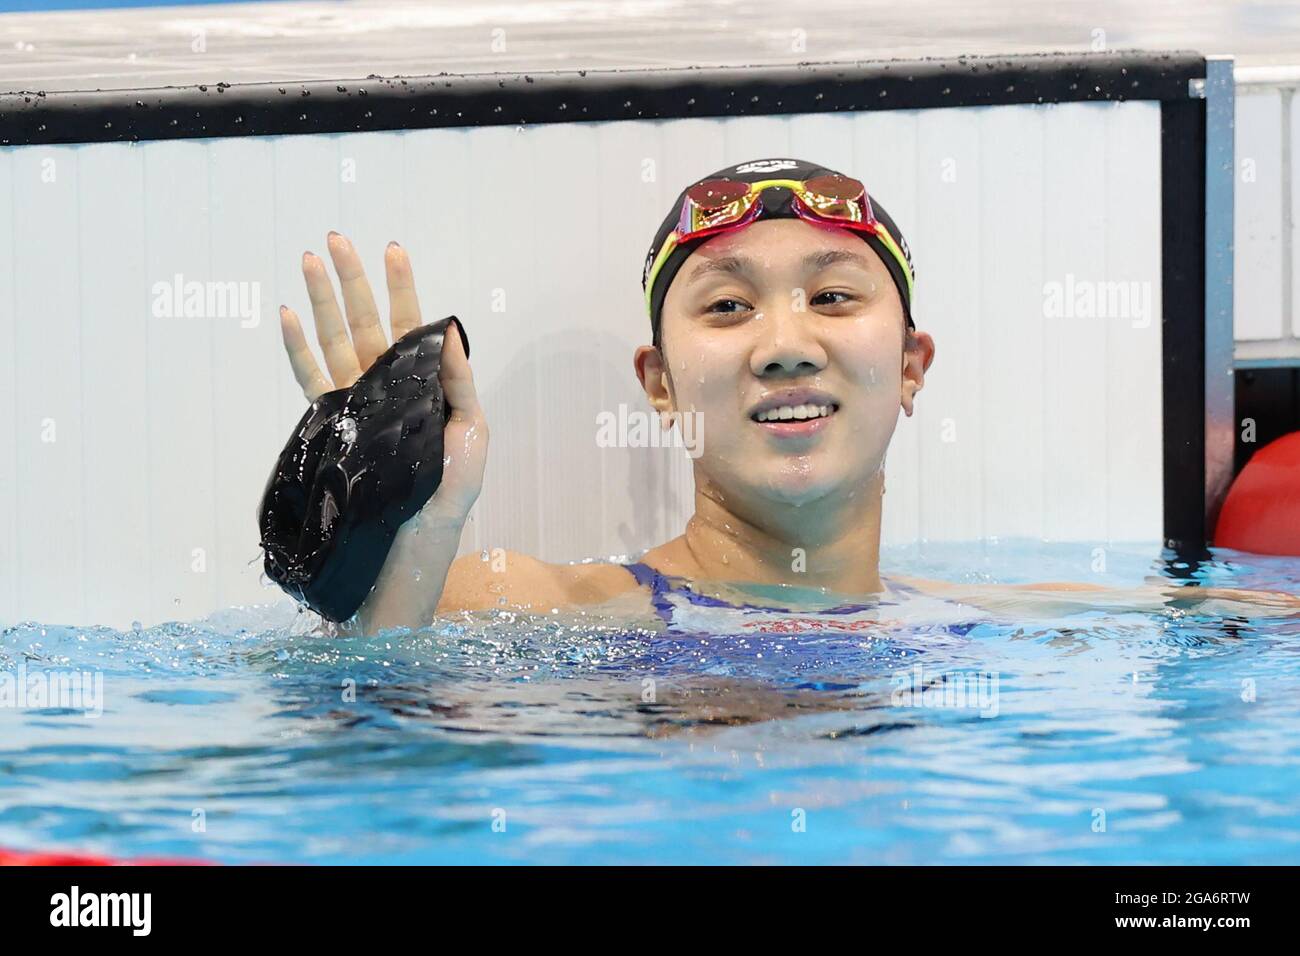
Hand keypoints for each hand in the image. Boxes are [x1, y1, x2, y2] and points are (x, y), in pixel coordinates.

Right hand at [279, 232, 487, 524]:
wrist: (416, 539)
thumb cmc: (450, 489)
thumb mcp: (471, 431)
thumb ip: (457, 380)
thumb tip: (447, 328)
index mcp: (421, 382)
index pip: (409, 325)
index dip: (401, 288)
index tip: (392, 249)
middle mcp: (385, 385)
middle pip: (364, 323)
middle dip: (352, 280)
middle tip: (336, 240)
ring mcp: (356, 402)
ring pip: (334, 341)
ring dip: (320, 301)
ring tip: (309, 261)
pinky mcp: (332, 425)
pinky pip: (309, 380)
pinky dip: (296, 349)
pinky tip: (287, 315)